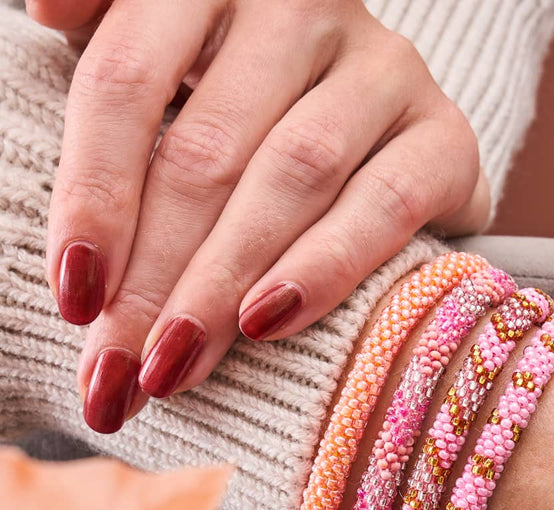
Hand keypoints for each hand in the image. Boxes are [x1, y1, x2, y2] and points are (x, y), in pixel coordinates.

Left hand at [28, 0, 488, 430]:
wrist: (391, 156)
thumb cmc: (262, 138)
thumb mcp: (183, 101)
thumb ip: (127, 88)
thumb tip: (46, 12)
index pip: (126, 82)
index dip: (94, 196)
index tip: (74, 299)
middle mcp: (304, 8)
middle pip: (208, 147)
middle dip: (154, 273)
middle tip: (120, 368)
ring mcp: (384, 68)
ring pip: (292, 175)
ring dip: (222, 281)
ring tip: (177, 365)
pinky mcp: (446, 136)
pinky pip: (385, 203)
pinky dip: (323, 266)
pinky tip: (268, 321)